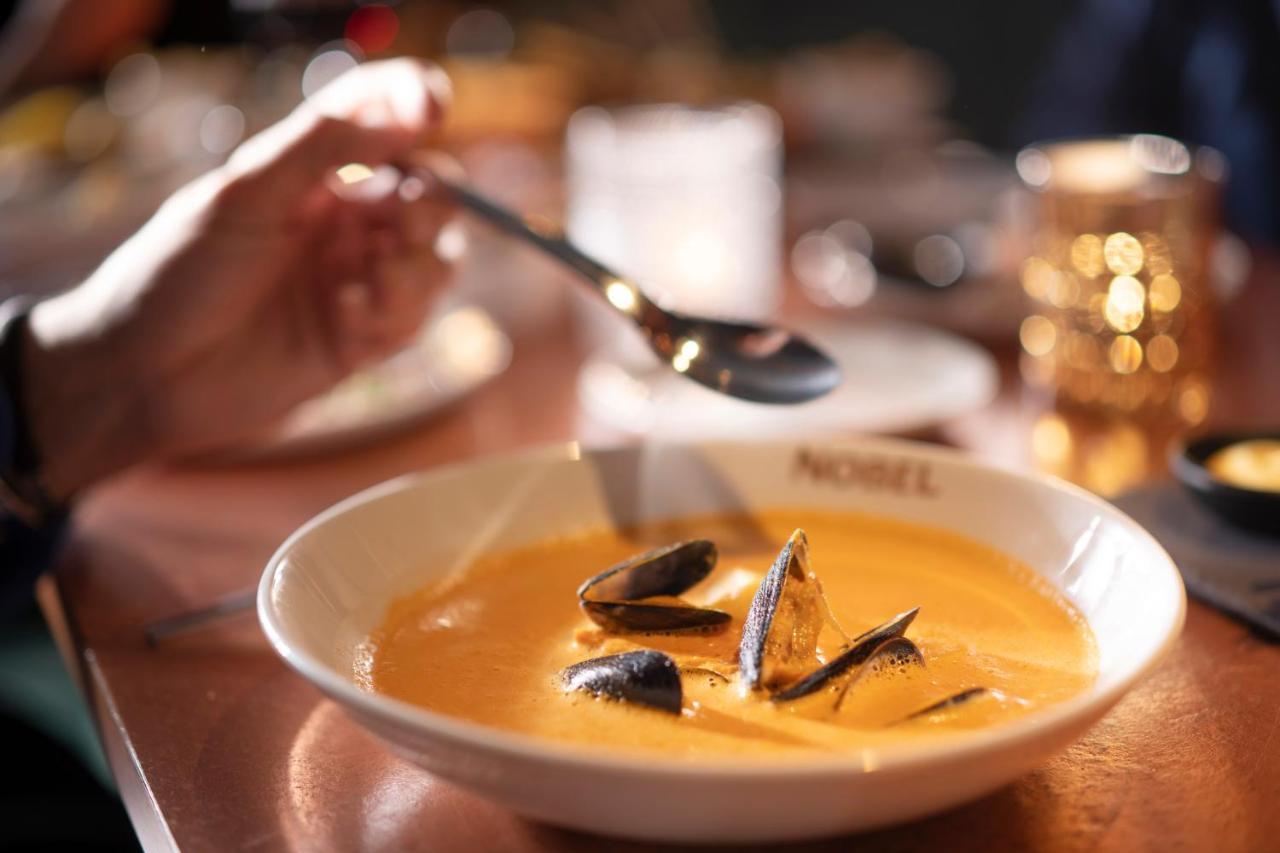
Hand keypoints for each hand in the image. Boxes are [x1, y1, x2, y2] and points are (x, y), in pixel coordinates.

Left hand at [21, 59, 456, 499]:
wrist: (145, 374)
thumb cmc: (179, 271)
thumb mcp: (245, 193)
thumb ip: (323, 146)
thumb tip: (405, 111)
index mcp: (317, 175)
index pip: (391, 127)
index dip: (420, 110)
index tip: (430, 114)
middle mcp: (345, 225)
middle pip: (431, 201)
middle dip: (430, 207)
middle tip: (401, 223)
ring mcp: (356, 283)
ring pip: (436, 263)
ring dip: (417, 269)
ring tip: (372, 281)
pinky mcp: (360, 343)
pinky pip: (411, 322)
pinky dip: (391, 314)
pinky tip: (343, 316)